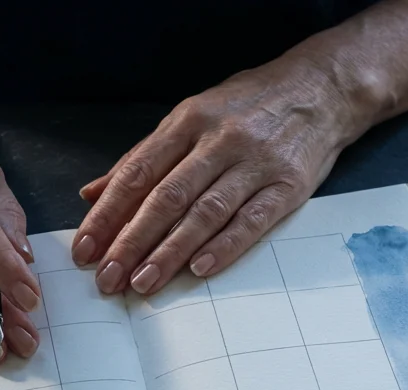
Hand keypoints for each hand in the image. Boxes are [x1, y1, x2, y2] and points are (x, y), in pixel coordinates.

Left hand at [71, 53, 367, 294]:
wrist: (322, 88)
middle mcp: (219, 140)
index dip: (108, 214)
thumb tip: (93, 193)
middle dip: (131, 241)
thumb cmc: (250, 105)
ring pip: (205, 212)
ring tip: (143, 282)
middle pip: (167, 197)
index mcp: (188, 121)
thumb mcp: (192, 115)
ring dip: (170, 252)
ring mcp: (256, 162)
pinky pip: (252, 220)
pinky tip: (199, 270)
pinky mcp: (289, 185)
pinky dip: (225, 247)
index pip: (138, 173)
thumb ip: (144, 156)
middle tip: (107, 277)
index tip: (85, 248)